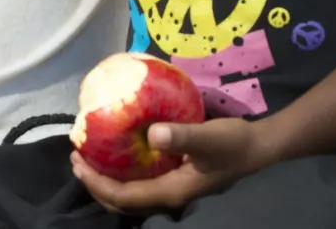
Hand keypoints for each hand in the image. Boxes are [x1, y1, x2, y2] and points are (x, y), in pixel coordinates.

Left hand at [69, 117, 269, 215]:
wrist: (259, 148)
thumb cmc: (233, 143)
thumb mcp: (208, 137)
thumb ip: (181, 136)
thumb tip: (152, 133)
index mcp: (171, 192)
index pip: (123, 196)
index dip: (96, 182)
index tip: (77, 161)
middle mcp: (169, 197)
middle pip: (122, 203)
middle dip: (95, 184)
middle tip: (77, 160)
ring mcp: (174, 190)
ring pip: (131, 196)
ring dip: (107, 182)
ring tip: (91, 159)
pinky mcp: (177, 179)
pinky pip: (142, 184)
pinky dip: (124, 175)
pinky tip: (120, 154)